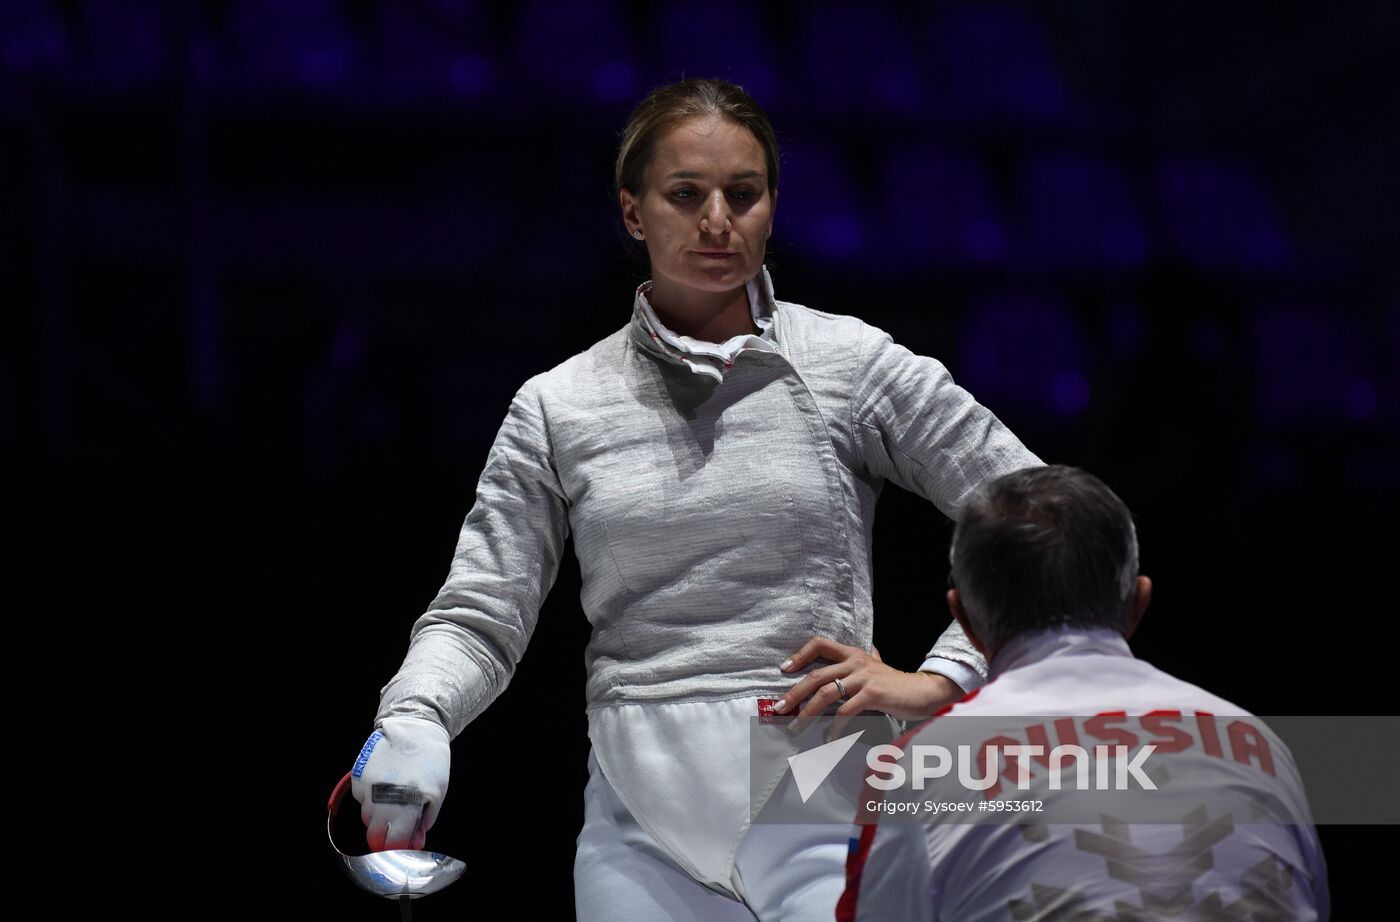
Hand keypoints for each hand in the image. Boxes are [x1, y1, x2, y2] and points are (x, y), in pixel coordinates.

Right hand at [349, 716, 450, 850]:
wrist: (415, 729)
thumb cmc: (431, 762)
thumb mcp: (437, 794)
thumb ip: (425, 822)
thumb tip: (415, 842)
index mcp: (404, 808)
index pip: (392, 844)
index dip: (398, 847)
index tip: (403, 843)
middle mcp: (381, 801)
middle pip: (373, 836)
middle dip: (384, 836)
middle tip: (397, 825)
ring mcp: (367, 788)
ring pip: (366, 817)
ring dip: (378, 815)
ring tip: (394, 796)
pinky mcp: (358, 776)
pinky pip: (360, 798)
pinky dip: (370, 797)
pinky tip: (384, 784)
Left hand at [776, 636, 965, 732]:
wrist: (923, 691)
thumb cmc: (895, 684)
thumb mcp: (874, 667)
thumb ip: (858, 665)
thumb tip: (842, 670)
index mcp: (852, 653)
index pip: (820, 644)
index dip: (800, 655)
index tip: (784, 669)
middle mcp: (855, 661)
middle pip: (816, 675)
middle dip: (794, 693)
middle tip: (779, 709)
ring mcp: (864, 677)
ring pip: (826, 693)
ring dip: (807, 712)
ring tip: (795, 727)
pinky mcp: (873, 694)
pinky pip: (846, 711)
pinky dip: (835, 726)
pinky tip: (829, 738)